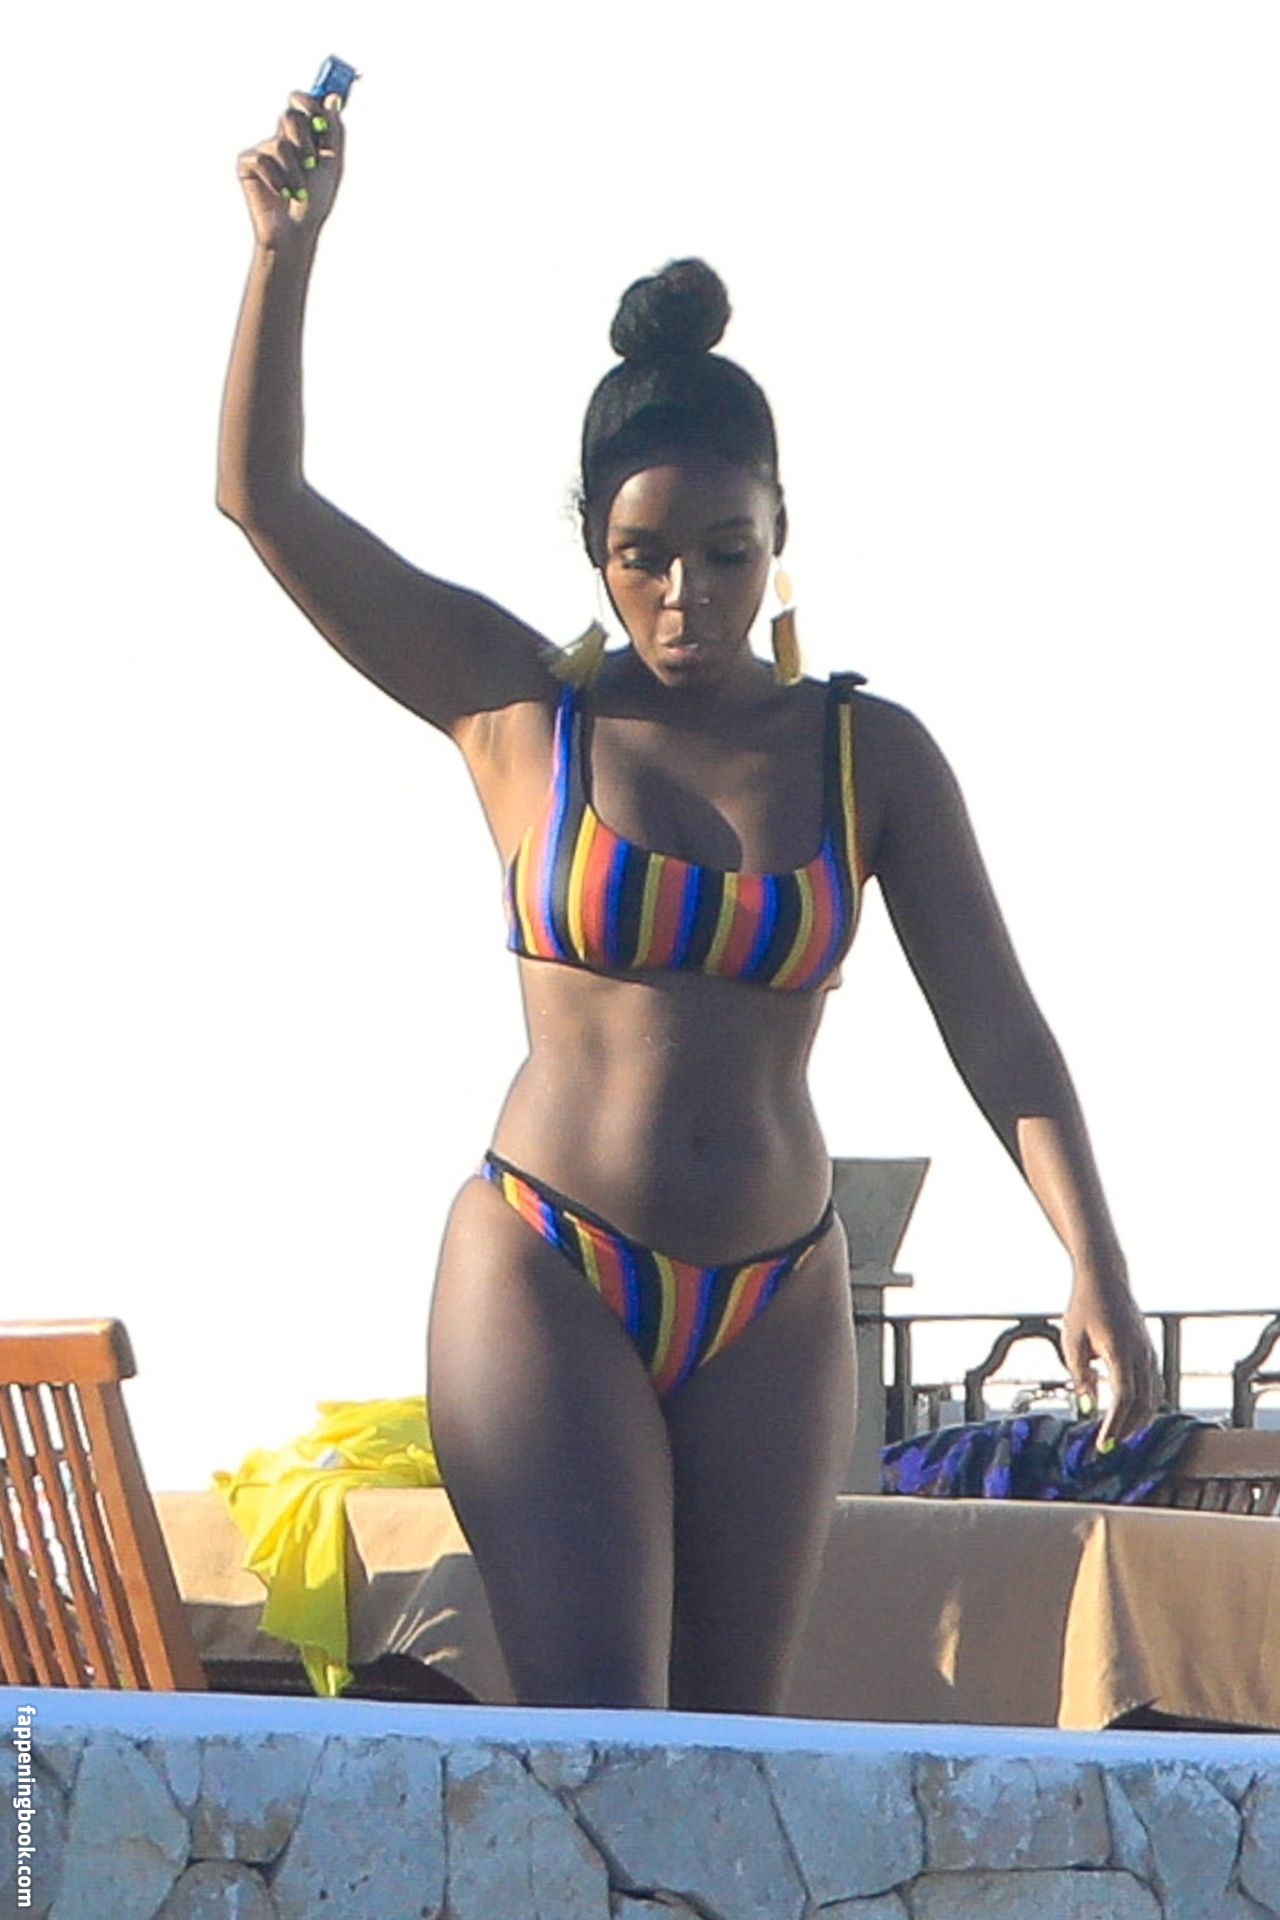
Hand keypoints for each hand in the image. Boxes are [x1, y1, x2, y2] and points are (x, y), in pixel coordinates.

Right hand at [236, 91, 345, 251]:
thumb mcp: (332, 164)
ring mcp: (263, 150)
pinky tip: (283, 195)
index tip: (317, 115)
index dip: (308, 102)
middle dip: (304, 141)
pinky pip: (262, 160)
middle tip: (311, 163)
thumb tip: (334, 98)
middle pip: (290, 116)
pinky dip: (277, 180)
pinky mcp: (247, 164)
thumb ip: (334, 131)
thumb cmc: (316, 201)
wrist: (296, 231)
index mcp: (304, 135)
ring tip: (300, 194)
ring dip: (295, 173)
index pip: (301, 103)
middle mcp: (282, 137)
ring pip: (280, 144)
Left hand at [1062, 1267, 1162, 1446]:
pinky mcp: (1149, 1351)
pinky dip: (1145, 1404)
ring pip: (1154, 1397)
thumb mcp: (1072, 1341)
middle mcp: (1141, 1354)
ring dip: (1139, 1419)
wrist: (1106, 1278)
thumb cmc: (1084, 1307)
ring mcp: (1149, 1352)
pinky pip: (1154, 1385)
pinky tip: (1130, 1413)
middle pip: (1143, 1403)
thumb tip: (1088, 1406)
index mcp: (1120, 1351)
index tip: (1104, 1444)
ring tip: (1120, 1435)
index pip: (1124, 1399)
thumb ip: (1081, 1375)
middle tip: (1109, 1445)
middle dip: (1127, 1428)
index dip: (1115, 1425)